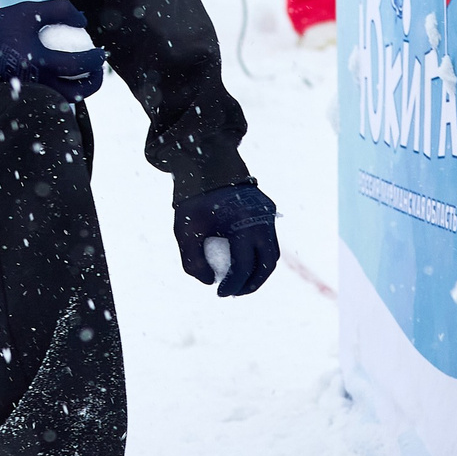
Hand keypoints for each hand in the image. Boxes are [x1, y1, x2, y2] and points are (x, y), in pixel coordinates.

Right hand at [0, 0, 104, 100]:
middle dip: (93, 84)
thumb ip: (60, 10)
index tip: (101, 52)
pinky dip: (64, 89)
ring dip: (80, 89)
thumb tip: (83, 22)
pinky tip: (68, 77)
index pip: (75, 66)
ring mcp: (29, 90)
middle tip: (98, 70)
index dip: (93, 60)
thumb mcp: (31, 10)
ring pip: (63, 100)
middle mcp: (34, 81)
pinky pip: (51, 97)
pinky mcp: (24, 93)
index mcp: (36, 60)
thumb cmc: (3, 25)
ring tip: (86, 76)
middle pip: (74, 94)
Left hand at [174, 182, 278, 296]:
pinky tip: (243, 261)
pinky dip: (259, 254)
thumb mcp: (184, 230)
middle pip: (267, 263)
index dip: (233, 285)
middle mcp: (263, 220)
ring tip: (240, 282)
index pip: (244, 266)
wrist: (205, 162)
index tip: (219, 293)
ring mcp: (269, 214)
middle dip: (252, 284)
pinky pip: (268, 238)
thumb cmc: (193, 198)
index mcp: (244, 224)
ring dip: (259, 271)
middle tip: (234, 292)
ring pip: (272, 252)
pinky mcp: (268, 209)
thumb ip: (192, 261)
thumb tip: (210, 282)